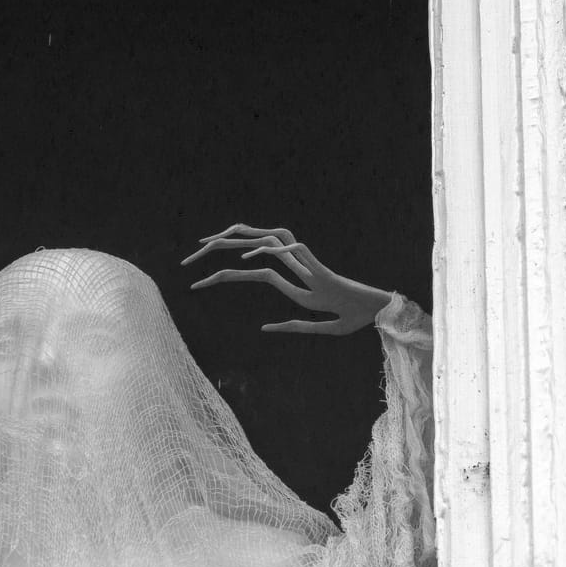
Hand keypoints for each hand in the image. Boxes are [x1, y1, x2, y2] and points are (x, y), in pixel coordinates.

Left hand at [183, 225, 391, 334]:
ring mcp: (304, 262)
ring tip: (208, 247)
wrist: (376, 311)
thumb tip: (263, 326)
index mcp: (290, 277)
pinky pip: (287, 250)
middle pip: (250, 243)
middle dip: (218, 245)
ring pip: (264, 240)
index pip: (249, 267)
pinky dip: (266, 252)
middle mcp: (294, 264)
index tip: (197, 282)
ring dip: (235, 242)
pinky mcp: (317, 265)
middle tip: (189, 257)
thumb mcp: (315, 325)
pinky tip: (246, 260)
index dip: (223, 271)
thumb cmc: (351, 317)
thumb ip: (291, 326)